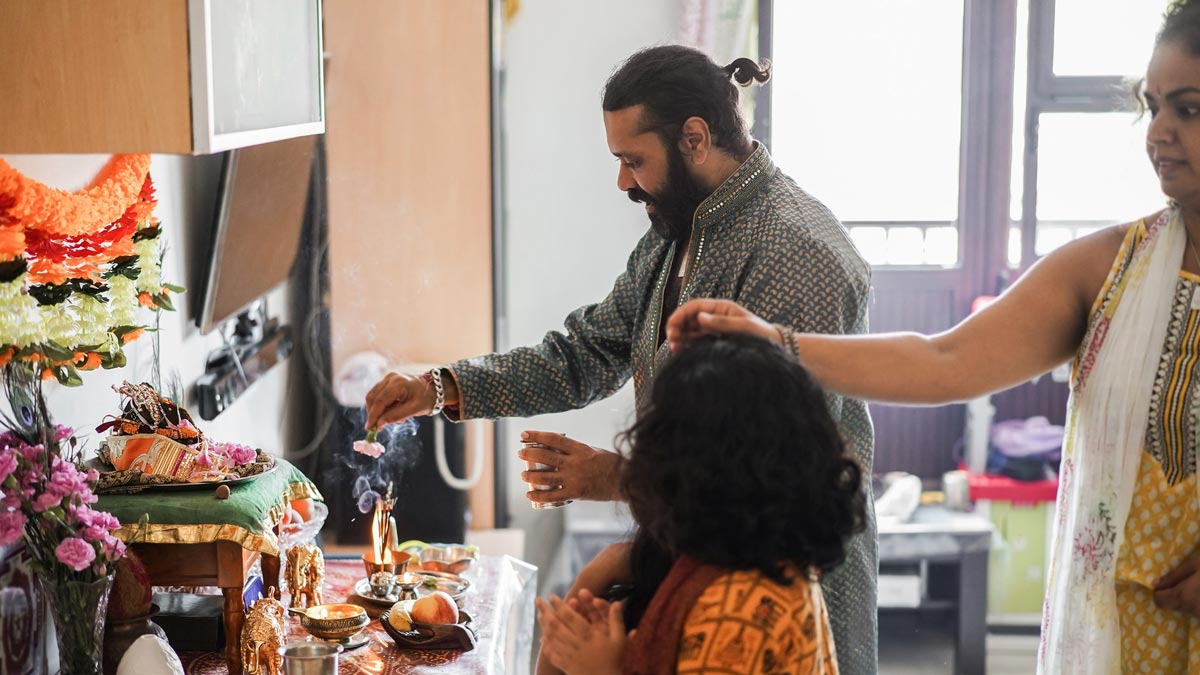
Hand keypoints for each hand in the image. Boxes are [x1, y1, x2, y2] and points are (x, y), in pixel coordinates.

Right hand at [364, 371, 459, 429]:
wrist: (434, 388)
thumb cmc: (426, 398)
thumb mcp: (414, 410)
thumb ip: (396, 416)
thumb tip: (379, 424)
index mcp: (398, 383)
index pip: (380, 401)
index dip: (373, 415)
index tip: (370, 428)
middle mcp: (390, 378)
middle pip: (372, 397)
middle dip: (373, 413)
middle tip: (379, 427)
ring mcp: (388, 378)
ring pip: (373, 396)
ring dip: (377, 410)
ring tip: (391, 418)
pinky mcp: (387, 381)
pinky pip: (378, 395)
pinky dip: (381, 406)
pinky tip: (392, 411)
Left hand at [519, 431, 623, 502]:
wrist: (625, 481)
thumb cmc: (612, 464)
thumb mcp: (594, 451)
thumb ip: (577, 450)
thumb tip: (560, 448)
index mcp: (580, 449)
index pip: (554, 439)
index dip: (537, 436)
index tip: (525, 434)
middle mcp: (575, 462)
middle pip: (546, 456)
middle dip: (530, 454)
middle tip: (520, 453)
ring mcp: (574, 478)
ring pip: (546, 477)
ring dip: (531, 475)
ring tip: (523, 475)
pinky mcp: (576, 493)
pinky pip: (553, 496)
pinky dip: (539, 495)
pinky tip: (530, 494)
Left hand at [536, 547, 629, 674]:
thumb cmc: (614, 661)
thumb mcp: (619, 640)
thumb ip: (616, 620)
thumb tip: (617, 602)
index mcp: (588, 635)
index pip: (570, 617)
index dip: (559, 605)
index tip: (552, 596)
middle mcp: (575, 643)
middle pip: (556, 625)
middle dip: (546, 611)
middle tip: (538, 601)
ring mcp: (569, 655)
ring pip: (552, 638)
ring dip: (544, 625)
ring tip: (539, 615)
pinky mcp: (566, 666)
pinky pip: (553, 654)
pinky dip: (546, 646)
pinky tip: (542, 639)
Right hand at [665, 298, 779, 351]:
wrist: (774, 346)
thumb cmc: (761, 334)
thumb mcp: (743, 326)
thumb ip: (721, 322)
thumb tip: (700, 316)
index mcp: (721, 307)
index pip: (694, 306)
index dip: (680, 314)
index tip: (671, 326)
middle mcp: (715, 315)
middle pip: (689, 317)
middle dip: (677, 326)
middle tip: (671, 339)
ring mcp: (714, 327)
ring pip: (691, 328)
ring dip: (680, 335)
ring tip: (674, 347)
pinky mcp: (715, 339)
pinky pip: (696, 338)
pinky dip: (687, 343)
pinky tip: (682, 349)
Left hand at [1154, 553, 1199, 617]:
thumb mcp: (1194, 564)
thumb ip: (1173, 576)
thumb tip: (1154, 584)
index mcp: (1184, 596)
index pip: (1159, 601)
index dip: (1159, 592)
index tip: (1163, 584)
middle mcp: (1193, 610)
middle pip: (1173, 605)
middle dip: (1174, 595)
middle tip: (1185, 582)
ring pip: (1186, 609)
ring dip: (1187, 600)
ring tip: (1197, 587)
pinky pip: (1197, 612)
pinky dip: (1197, 604)